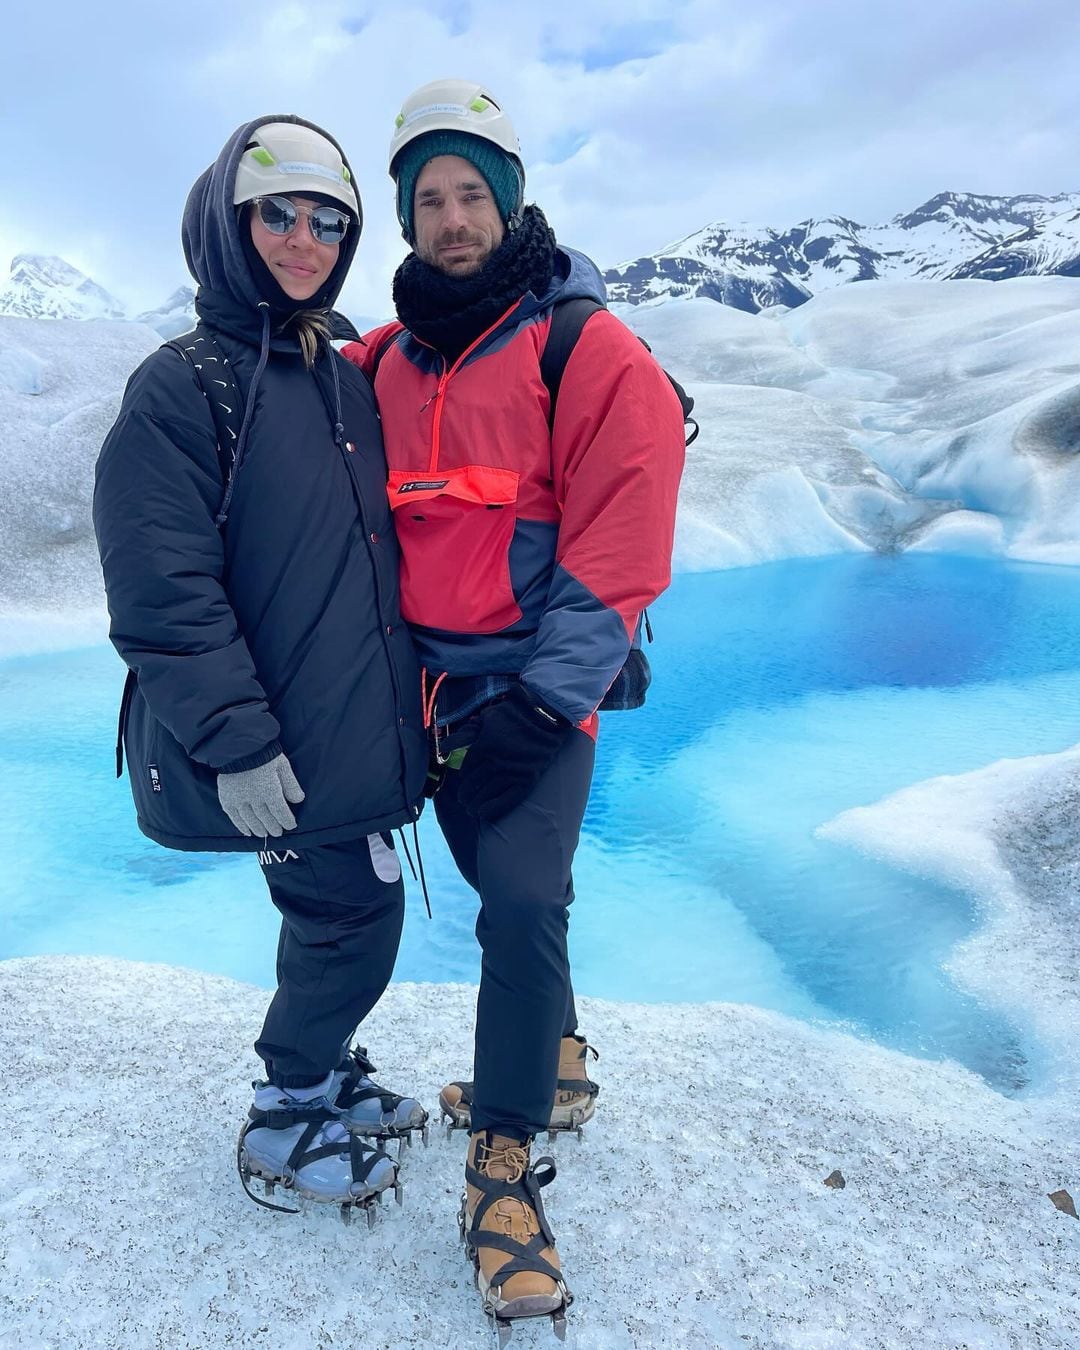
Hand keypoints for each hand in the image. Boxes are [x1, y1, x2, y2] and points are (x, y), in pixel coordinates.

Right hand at [217, 752, 304, 836]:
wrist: (237, 745)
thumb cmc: (264, 754)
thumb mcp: (283, 766)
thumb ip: (291, 784)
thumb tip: (298, 800)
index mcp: (269, 790)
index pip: (280, 812)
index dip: (286, 821)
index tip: (291, 826)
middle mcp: (254, 798)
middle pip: (266, 818)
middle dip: (273, 827)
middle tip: (278, 833)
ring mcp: (238, 800)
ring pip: (250, 820)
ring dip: (259, 829)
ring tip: (264, 834)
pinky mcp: (226, 799)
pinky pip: (234, 817)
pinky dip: (241, 826)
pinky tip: (247, 832)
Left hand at [456, 685, 572, 821]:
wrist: (546, 718)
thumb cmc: (514, 715)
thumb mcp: (486, 718)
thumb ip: (465, 733)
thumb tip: (444, 748)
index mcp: (483, 747)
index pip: (466, 769)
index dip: (463, 777)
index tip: (463, 781)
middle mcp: (495, 762)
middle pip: (473, 784)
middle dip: (465, 794)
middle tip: (463, 800)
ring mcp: (512, 772)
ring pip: (487, 794)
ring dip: (476, 804)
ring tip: (471, 810)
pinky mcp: (527, 779)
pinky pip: (508, 799)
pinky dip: (494, 808)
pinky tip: (484, 814)